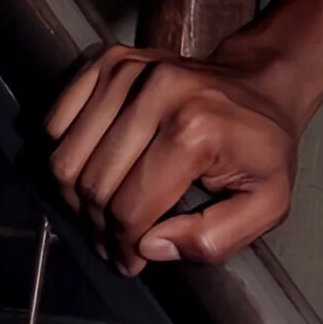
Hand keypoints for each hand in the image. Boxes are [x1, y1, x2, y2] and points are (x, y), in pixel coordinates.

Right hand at [45, 41, 303, 274]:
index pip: (130, 208)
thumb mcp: (267, 204)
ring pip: (66, 159)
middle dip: (99, 227)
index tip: (130, 262)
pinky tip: (95, 171)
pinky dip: (66, 156)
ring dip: (76, 198)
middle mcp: (156, 93)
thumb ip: (215, 238)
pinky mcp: (107, 61)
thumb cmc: (263, 147)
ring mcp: (127, 71)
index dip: (124, 247)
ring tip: (103, 213)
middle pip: (92, 185)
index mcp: (194, 130)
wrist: (261, 83)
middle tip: (114, 243)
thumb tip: (149, 247)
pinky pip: (55, 124)